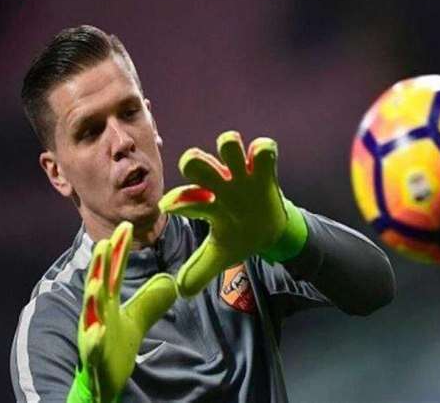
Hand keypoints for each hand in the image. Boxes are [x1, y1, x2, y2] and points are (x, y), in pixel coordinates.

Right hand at [71, 222, 176, 402]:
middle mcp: (97, 313)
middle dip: (100, 264)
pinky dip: (93, 338)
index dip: (119, 250)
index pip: (114, 270)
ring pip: (90, 312)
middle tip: (105, 242)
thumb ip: (150, 300)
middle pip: (99, 283)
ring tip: (95, 280)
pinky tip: (97, 329)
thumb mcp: (136, 320)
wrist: (103, 381)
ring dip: (91, 296)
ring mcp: (93, 333)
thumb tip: (170, 281)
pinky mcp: (94, 355)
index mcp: (107, 302)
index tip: (126, 227)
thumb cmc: (114, 346)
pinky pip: (92, 346)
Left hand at [159, 131, 306, 297]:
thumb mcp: (221, 255)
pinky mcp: (264, 170)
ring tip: (232, 151)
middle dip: (196, 162)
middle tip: (193, 164)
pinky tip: (262, 153)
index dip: (178, 201)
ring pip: (228, 149)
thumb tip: (182, 292)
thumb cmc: (239, 236)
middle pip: (198, 164)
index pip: (185, 199)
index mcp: (205, 204)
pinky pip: (263, 151)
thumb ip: (201, 270)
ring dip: (228, 148)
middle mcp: (218, 185)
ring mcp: (241, 174)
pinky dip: (262, 150)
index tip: (169, 206)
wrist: (269, 229)